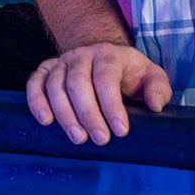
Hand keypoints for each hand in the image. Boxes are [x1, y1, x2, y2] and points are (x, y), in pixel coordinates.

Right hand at [26, 42, 171, 144]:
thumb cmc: (129, 73)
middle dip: (88, 114)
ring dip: (65, 114)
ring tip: (78, 138)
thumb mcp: (151, 75)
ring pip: (56, 85)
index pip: (106, 77)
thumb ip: (158, 88)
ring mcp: (62, 62)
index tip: (120, 131)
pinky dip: (36, 100)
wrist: (101, 56)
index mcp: (109, 55)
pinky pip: (35, 82)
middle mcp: (82, 55)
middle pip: (78, 82)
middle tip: (100, 139)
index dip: (112, 105)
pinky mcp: (46, 70)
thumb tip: (155, 105)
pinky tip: (45, 120)